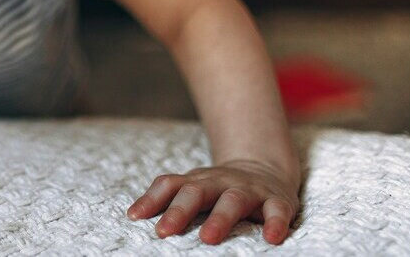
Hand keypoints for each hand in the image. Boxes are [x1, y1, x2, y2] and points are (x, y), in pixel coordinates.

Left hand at [127, 159, 299, 244]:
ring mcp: (249, 190)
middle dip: (179, 211)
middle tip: (163, 232)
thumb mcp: (193, 188)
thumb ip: (166, 199)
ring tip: (207, 238)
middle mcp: (220, 182)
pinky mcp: (276, 200)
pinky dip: (275, 223)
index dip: (151, 200)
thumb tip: (132, 215)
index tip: (134, 217)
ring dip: (219, 219)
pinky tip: (272, 238)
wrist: (264, 170)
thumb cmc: (219, 188)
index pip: (170, 185)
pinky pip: (276, 211)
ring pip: (232, 201)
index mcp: (196, 181)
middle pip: (197, 192)